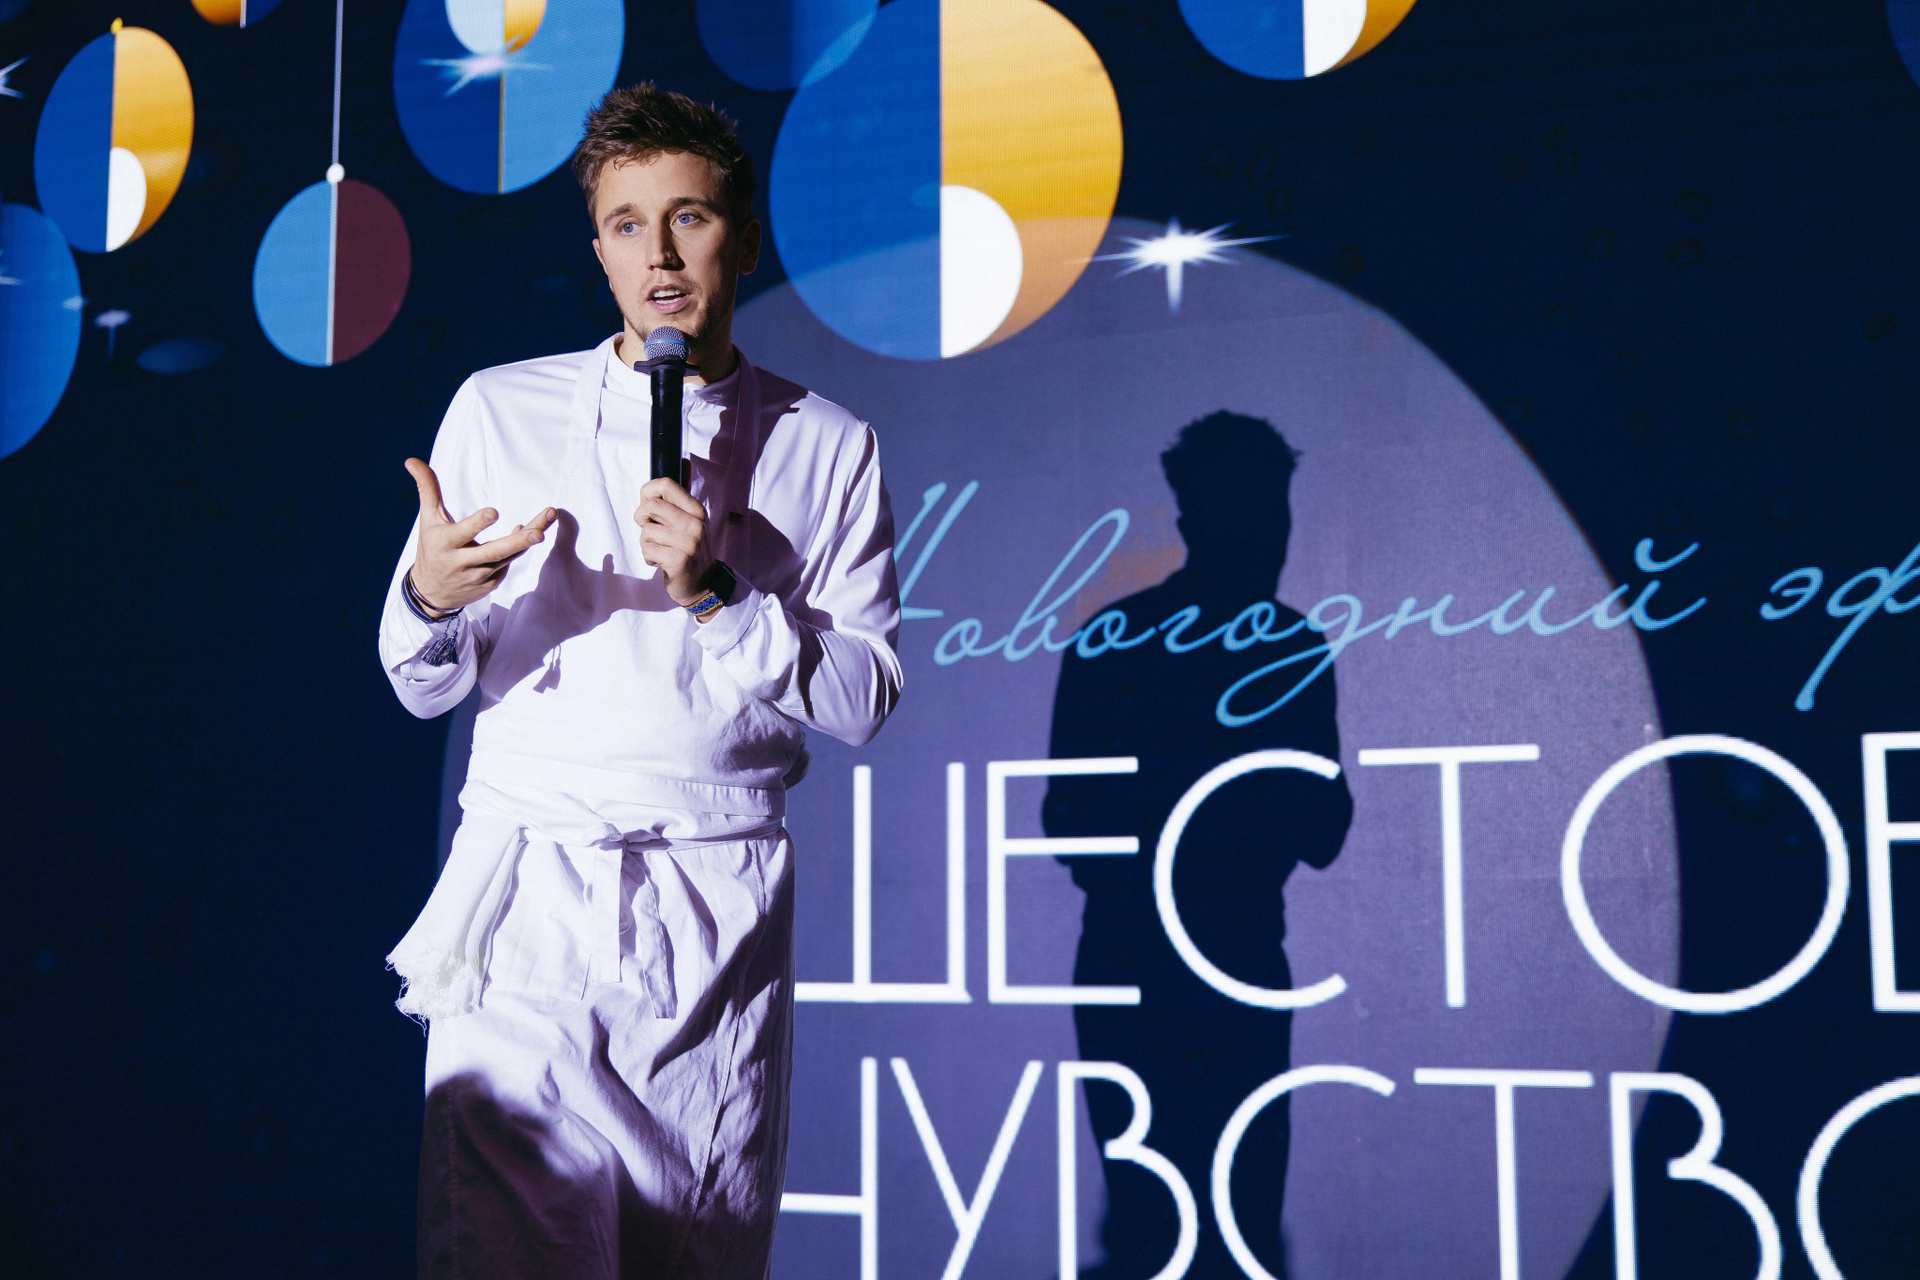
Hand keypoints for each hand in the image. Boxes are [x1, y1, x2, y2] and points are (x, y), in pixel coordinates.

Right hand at [405, 457, 555, 613]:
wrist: (431, 592)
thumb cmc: (431, 547)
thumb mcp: (428, 519)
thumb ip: (427, 489)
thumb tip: (411, 460)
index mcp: (446, 544)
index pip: (462, 533)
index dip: (477, 524)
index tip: (494, 512)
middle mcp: (462, 562)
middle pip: (494, 552)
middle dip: (517, 542)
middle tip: (539, 532)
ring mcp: (478, 576)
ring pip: (508, 556)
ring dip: (528, 540)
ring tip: (548, 520)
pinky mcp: (490, 584)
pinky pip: (509, 563)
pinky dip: (519, 548)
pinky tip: (529, 533)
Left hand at [635, 476, 713, 604]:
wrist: (704, 584)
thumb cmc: (691, 549)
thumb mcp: (692, 519)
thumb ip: (682, 494)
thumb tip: (683, 460)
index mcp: (696, 510)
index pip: (666, 485)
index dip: (648, 491)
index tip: (648, 505)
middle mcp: (695, 524)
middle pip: (650, 506)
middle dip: (642, 518)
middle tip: (650, 529)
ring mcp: (688, 544)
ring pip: (645, 531)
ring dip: (646, 543)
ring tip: (661, 549)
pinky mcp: (678, 562)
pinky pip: (647, 550)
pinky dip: (649, 557)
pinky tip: (661, 562)